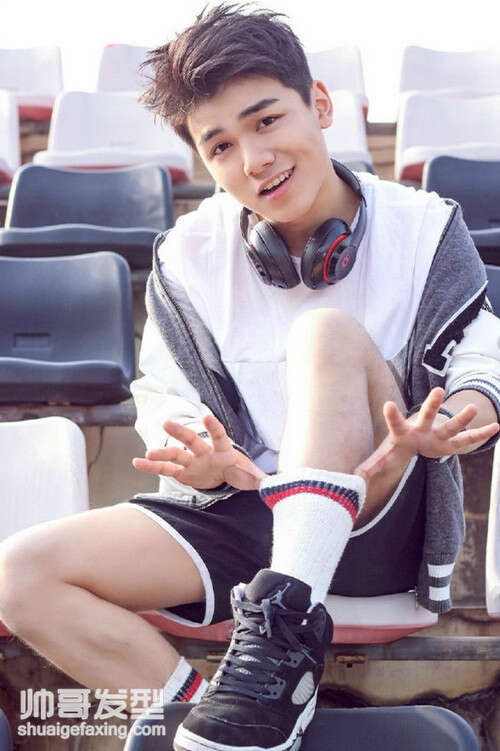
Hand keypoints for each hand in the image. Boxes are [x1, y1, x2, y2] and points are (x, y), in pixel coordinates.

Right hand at [133, 414, 267, 490]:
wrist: (227, 475)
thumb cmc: (240, 471)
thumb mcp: (251, 476)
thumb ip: (260, 479)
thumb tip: (274, 485)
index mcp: (224, 451)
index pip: (219, 436)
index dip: (213, 427)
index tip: (206, 417)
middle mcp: (205, 452)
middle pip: (192, 440)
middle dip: (181, 432)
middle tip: (167, 423)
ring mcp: (192, 461)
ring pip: (175, 454)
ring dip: (162, 453)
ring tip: (147, 455)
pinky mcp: (183, 472)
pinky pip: (166, 470)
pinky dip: (152, 468)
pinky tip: (137, 463)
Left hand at [354, 387, 498, 482]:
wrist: (415, 439)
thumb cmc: (397, 446)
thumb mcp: (383, 457)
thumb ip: (371, 466)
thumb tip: (355, 478)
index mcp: (403, 433)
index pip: (395, 423)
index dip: (392, 415)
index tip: (388, 404)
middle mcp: (422, 429)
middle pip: (427, 415)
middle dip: (432, 405)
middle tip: (437, 390)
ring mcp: (438, 434)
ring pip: (451, 425)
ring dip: (461, 418)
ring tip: (472, 408)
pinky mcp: (450, 442)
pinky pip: (467, 440)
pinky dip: (481, 434)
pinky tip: (496, 426)